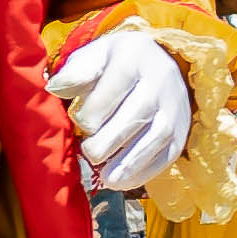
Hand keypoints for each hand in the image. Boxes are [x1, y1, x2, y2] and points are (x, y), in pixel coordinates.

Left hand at [56, 25, 195, 197]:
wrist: (158, 62)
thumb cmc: (114, 64)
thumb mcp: (93, 57)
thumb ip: (74, 72)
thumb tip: (55, 88)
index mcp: (133, 56)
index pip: (111, 90)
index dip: (91, 113)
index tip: (80, 121)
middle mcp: (160, 80)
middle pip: (136, 115)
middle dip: (108, 140)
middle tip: (90, 151)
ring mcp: (174, 106)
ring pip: (156, 136)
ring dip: (130, 162)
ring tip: (108, 179)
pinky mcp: (181, 130)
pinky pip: (168, 153)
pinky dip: (146, 171)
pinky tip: (123, 180)